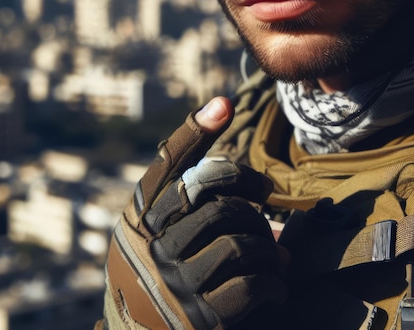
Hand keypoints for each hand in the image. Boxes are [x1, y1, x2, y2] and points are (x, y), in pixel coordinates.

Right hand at [103, 97, 287, 328]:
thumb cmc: (160, 276)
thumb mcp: (156, 237)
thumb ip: (186, 206)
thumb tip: (251, 184)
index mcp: (139, 220)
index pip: (167, 167)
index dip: (195, 132)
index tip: (224, 104)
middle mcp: (151, 247)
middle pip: (217, 202)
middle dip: (250, 199)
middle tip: (264, 199)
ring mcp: (174, 283)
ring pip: (238, 241)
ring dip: (265, 246)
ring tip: (273, 254)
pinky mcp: (200, 320)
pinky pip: (250, 284)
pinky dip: (272, 283)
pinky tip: (274, 286)